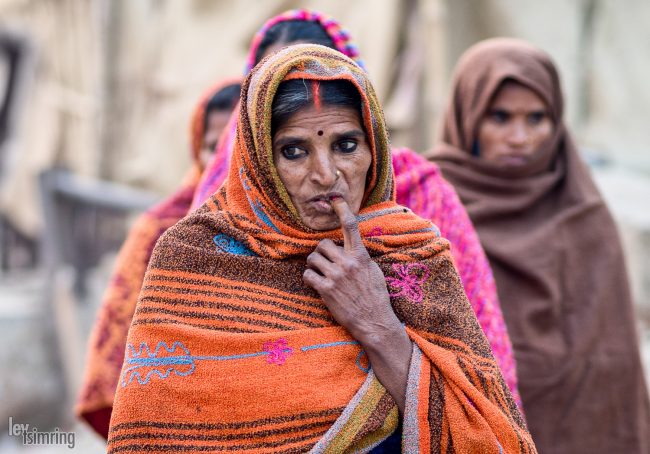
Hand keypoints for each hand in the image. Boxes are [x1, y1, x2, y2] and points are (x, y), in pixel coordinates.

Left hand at [302, 198, 399, 340]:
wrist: (374, 321)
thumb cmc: (375, 297)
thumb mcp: (373, 271)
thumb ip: (360, 257)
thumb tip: (351, 248)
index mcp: (360, 255)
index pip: (350, 226)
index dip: (342, 209)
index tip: (335, 198)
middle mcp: (347, 263)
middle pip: (323, 244)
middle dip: (321, 253)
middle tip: (326, 263)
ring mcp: (335, 276)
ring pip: (312, 259)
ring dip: (314, 266)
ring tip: (321, 275)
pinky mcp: (326, 290)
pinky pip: (308, 276)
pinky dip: (309, 279)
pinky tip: (317, 284)